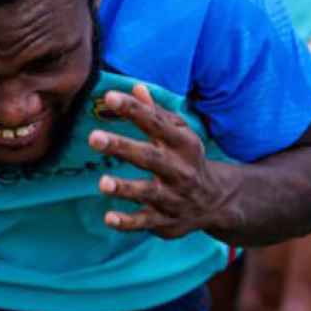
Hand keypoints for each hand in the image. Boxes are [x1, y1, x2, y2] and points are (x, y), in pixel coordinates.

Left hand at [89, 84, 232, 239]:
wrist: (216, 201)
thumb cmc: (187, 158)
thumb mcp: (179, 133)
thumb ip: (156, 113)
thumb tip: (134, 87)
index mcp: (182, 143)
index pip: (156, 123)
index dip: (133, 110)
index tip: (110, 98)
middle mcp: (179, 170)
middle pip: (149, 158)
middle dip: (121, 147)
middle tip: (93, 138)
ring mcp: (172, 197)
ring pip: (147, 192)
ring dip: (125, 188)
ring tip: (103, 183)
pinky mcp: (165, 221)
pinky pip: (145, 222)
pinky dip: (128, 222)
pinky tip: (109, 218)